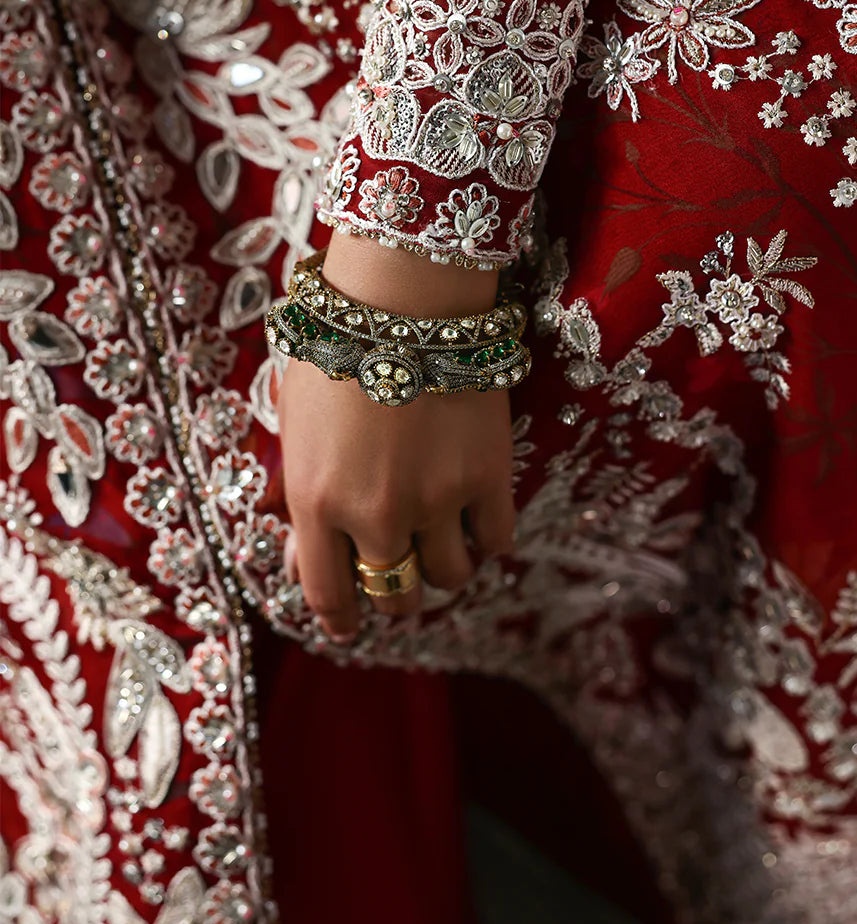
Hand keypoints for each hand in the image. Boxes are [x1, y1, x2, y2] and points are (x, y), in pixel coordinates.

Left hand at [276, 234, 515, 640]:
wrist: (405, 296)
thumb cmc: (337, 346)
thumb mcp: (294, 422)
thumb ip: (297, 495)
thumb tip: (302, 559)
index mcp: (316, 500)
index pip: (327, 594)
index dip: (339, 621)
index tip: (347, 626)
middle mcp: (375, 512)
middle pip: (393, 594)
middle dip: (392, 594)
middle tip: (397, 577)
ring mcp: (437, 499)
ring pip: (448, 577)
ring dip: (442, 571)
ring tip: (439, 548)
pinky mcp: (488, 476)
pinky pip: (495, 541)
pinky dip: (486, 541)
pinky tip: (477, 522)